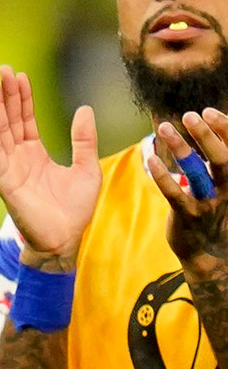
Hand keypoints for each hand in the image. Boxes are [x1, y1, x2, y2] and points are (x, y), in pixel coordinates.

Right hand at [0, 66, 99, 268]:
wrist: (65, 239)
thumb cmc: (75, 209)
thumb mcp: (86, 168)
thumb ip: (83, 140)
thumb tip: (84, 109)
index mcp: (35, 154)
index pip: (25, 119)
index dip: (22, 97)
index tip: (19, 75)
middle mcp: (18, 158)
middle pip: (8, 119)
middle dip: (4, 94)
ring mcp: (10, 168)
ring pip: (0, 130)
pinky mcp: (5, 181)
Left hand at [149, 110, 227, 267]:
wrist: (213, 257)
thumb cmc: (220, 213)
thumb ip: (220, 163)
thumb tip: (211, 130)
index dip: (225, 129)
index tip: (210, 111)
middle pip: (223, 159)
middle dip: (207, 135)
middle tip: (191, 115)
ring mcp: (210, 204)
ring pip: (196, 173)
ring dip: (181, 149)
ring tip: (164, 128)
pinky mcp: (188, 217)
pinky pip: (174, 194)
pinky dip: (162, 176)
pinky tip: (149, 159)